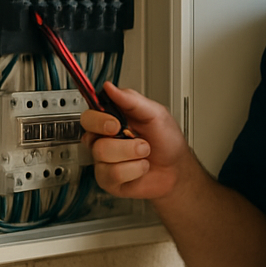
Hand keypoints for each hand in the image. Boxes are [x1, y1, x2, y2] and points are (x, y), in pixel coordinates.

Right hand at [81, 83, 189, 199]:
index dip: (98, 119)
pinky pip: (112, 174)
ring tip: (145, 152)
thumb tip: (110, 87)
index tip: (115, 122)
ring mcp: (105, 160)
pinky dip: (134, 170)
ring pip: (103, 155)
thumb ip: (131, 99)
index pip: (89, 115)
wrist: (176, 169)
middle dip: (114, 137)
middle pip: (88, 135)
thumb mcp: (155, 113)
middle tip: (132, 137)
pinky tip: (140, 167)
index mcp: (112, 120)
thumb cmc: (167, 141)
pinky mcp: (108, 179)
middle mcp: (105, 139)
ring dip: (132, 153)